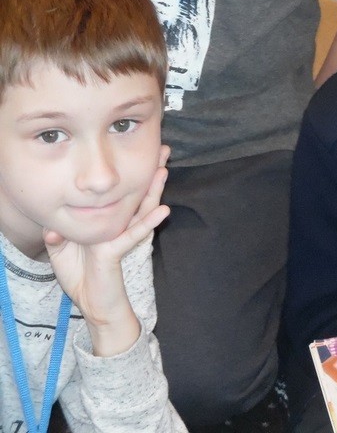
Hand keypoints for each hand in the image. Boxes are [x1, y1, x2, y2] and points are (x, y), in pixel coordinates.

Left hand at [44, 145, 170, 355]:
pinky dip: (149, 222)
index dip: (132, 175)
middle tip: (163, 151)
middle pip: (137, 194)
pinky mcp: (118, 250)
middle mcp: (118, 226)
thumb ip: (59, 236)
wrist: (92, 305)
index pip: (121, 194)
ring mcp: (120, 237)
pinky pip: (134, 234)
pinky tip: (163, 209)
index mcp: (108, 223)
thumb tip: (54, 230)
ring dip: (154, 189)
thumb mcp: (62, 251)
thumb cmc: (82, 278)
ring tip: (164, 171)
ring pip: (141, 209)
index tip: (140, 154)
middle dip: (150, 173)